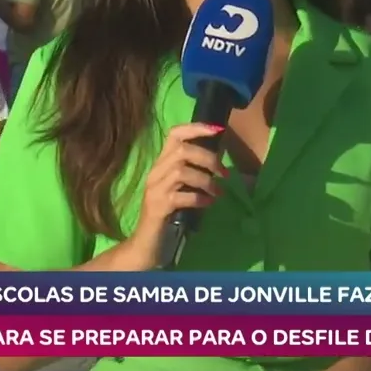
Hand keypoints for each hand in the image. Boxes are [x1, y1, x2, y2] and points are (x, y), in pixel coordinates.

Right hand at [128, 123, 227, 259]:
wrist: (147, 242)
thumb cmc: (169, 212)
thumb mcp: (180, 186)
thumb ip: (193, 171)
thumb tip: (219, 161)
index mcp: (161, 163)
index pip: (174, 134)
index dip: (196, 128)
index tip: (217, 130)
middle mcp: (155, 172)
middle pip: (181, 150)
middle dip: (208, 158)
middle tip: (223, 173)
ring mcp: (154, 189)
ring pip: (181, 171)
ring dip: (205, 180)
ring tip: (217, 192)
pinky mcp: (158, 207)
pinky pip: (181, 196)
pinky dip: (199, 198)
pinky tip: (208, 203)